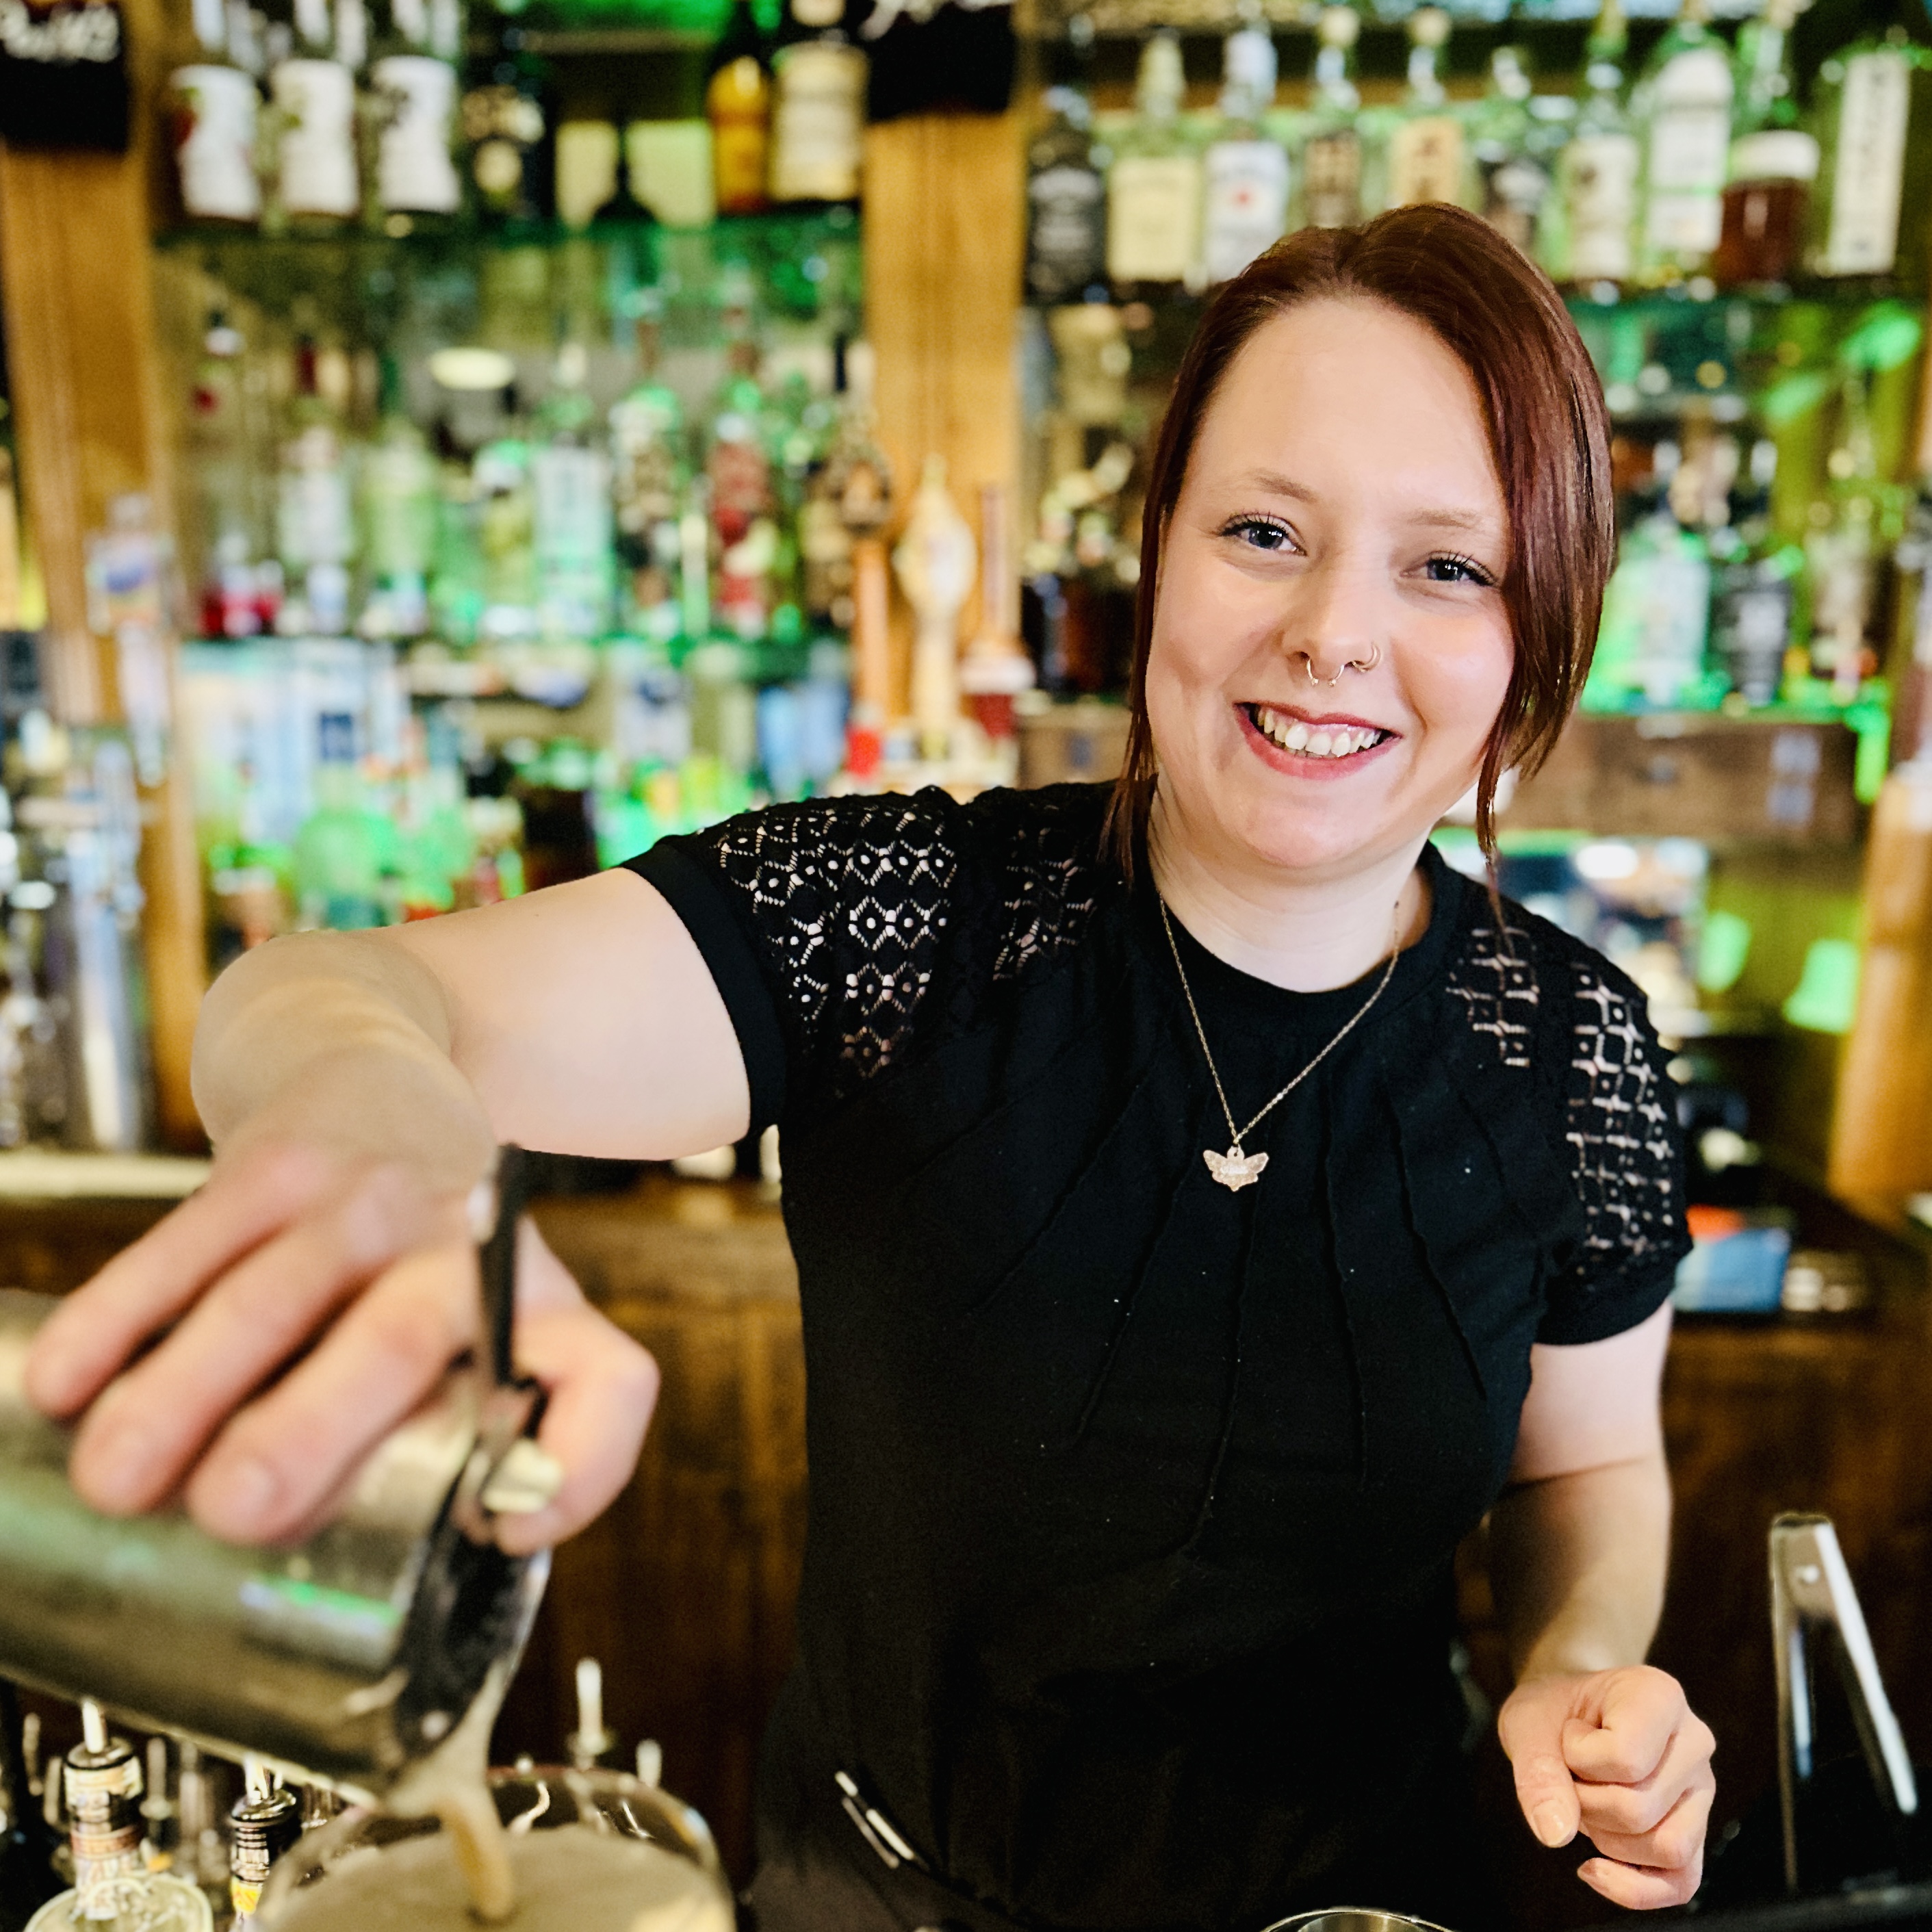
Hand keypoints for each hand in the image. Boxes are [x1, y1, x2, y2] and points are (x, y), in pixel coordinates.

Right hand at [23, 1140, 658, 1555]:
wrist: (382, 1089)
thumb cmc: (425, 1260)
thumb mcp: (483, 1333)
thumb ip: (456, 1435)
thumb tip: (381, 1556)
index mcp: (538, 1309)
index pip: (608, 1379)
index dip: (583, 1462)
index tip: (506, 1527)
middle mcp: (467, 1246)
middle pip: (403, 1339)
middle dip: (312, 1429)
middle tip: (236, 1509)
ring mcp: (369, 1199)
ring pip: (273, 1296)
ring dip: (183, 1392)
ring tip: (119, 1477)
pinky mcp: (278, 1166)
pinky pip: (187, 1245)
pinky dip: (120, 1319)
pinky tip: (70, 1383)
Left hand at [1498, 1664, 1715, 1909]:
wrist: (1569, 1713)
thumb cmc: (1554, 1711)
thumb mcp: (1528, 1724)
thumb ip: (1538, 1772)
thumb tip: (1556, 1834)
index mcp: (1659, 1696)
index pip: (1625, 1758)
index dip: (1579, 1759)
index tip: (1569, 1735)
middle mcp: (1693, 1741)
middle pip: (1640, 1809)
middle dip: (1585, 1804)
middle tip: (1571, 1773)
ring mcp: (1701, 1790)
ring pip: (1666, 1849)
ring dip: (1607, 1840)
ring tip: (1589, 1799)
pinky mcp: (1697, 1831)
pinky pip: (1682, 1882)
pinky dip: (1635, 1888)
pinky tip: (1595, 1868)